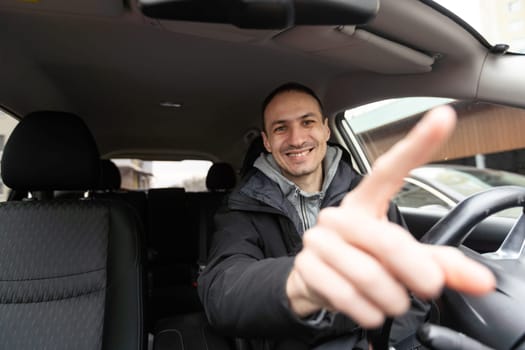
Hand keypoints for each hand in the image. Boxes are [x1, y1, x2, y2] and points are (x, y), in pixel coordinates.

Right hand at [285, 106, 495, 327]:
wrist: (314, 282)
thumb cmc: (362, 259)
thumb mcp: (399, 257)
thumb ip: (440, 264)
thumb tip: (481, 280)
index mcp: (364, 203)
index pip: (390, 170)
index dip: (417, 144)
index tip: (444, 117)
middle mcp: (338, 215)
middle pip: (387, 240)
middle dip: (415, 270)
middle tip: (429, 286)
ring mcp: (318, 240)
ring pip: (368, 274)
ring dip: (391, 297)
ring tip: (391, 300)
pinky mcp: (306, 267)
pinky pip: (346, 295)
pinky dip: (367, 311)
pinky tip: (369, 309)